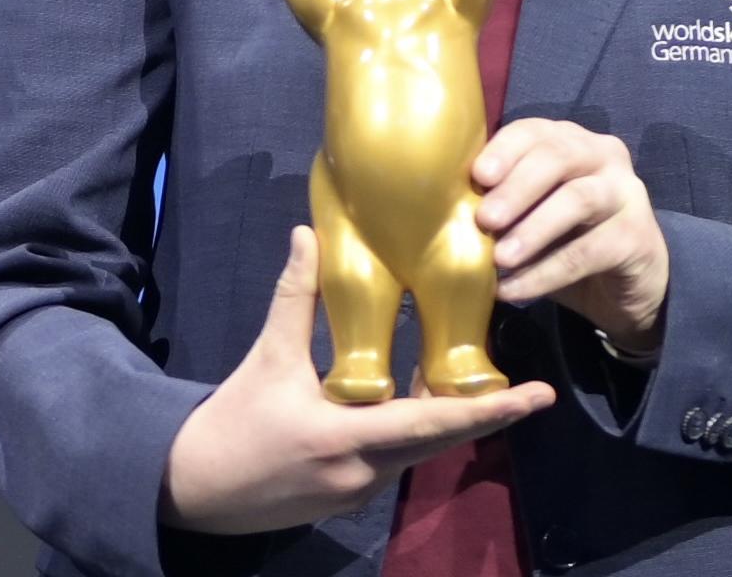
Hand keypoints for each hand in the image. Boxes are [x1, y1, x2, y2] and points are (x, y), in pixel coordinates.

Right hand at [162, 227, 552, 535]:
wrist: (193, 486)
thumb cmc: (232, 423)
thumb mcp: (267, 358)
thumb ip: (294, 297)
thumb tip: (307, 235)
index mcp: (348, 438)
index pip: (434, 423)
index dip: (490, 409)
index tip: (537, 396)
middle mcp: (365, 472)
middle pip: (440, 441)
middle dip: (482, 414)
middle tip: (527, 391)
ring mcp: (359, 491)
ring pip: (419, 451)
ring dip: (442, 419)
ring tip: (468, 382)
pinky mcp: (349, 497)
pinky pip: (396, 460)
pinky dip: (412, 432)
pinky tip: (414, 399)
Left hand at [476, 118, 668, 351]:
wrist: (624, 286)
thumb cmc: (566, 239)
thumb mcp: (533, 213)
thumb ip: (503, 200)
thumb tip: (447, 208)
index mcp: (571, 141)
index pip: (535, 131)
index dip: (505, 150)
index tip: (477, 176)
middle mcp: (604, 156)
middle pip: (559, 157)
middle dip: (517, 187)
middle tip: (484, 219)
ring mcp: (627, 194)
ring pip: (578, 199)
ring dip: (532, 230)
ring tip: (498, 258)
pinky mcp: (637, 238)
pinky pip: (588, 252)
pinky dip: (545, 273)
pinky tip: (514, 290)